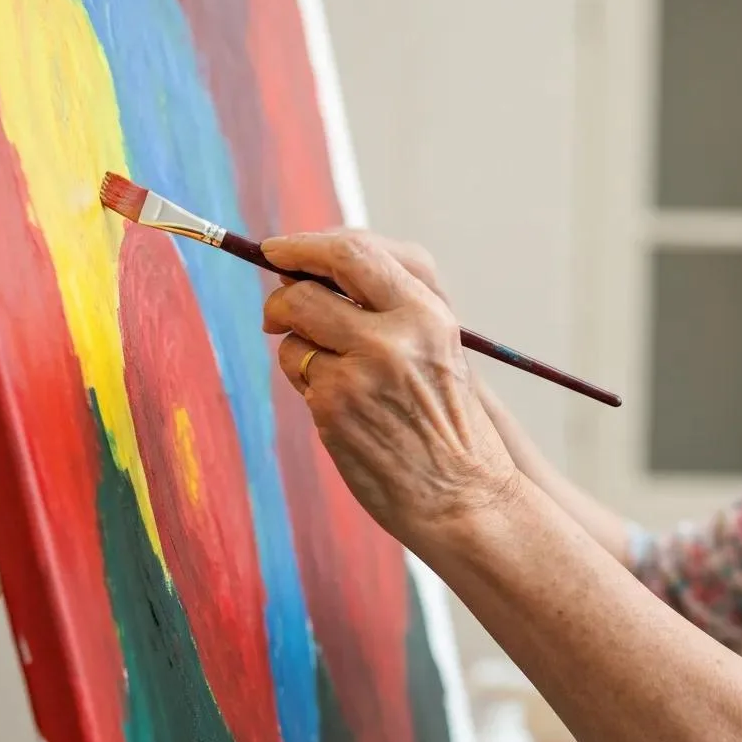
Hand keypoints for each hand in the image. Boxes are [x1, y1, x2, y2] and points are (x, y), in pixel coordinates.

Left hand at [261, 230, 519, 545]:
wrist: (464, 496)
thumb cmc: (450, 424)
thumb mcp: (439, 348)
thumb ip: (389, 305)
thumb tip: (312, 273)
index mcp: (427, 314)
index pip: (353, 252)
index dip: (305, 246)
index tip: (278, 250)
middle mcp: (395, 337)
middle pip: (305, 290)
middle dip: (282, 298)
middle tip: (277, 313)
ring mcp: (361, 372)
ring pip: (294, 334)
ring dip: (299, 349)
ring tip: (338, 379)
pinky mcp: (334, 408)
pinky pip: (298, 373)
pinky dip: (308, 384)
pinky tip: (341, 410)